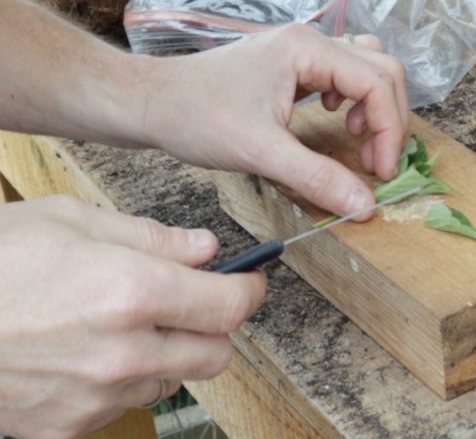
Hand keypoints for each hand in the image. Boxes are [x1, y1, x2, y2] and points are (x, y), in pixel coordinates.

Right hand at [0, 196, 264, 437]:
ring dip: (164, 355)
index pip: (231, 306)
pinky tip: (82, 354)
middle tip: (189, 302)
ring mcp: (93, 398)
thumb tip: (204, 249)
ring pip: (169, 382)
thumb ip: (151, 238)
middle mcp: (123, 353)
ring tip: (119, 324)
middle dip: (213, 326)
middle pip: (215, 355)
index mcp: (132, 293)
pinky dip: (118, 382)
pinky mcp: (62, 428)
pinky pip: (119, 407)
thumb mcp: (71, 221)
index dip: (248, 291)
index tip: (248, 281)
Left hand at [142, 24, 409, 218]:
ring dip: (375, 102)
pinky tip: (335, 119)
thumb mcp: (259, 152)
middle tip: (376, 162)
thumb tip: (364, 206)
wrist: (148, 102)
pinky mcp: (291, 63)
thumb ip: (317, 177)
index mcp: (307, 50)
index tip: (380, 172)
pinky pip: (345, 70)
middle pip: (383, 69)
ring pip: (368, 65)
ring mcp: (301, 49)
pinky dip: (354, 96)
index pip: (378, 83)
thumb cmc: (194, 116)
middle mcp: (310, 40)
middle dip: (388, 118)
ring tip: (356, 136)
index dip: (389, 129)